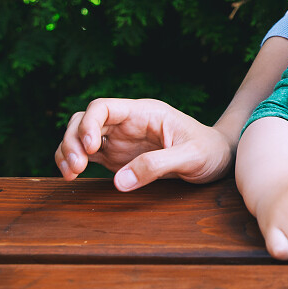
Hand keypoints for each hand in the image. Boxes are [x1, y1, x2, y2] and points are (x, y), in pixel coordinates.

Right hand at [54, 98, 232, 190]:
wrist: (219, 158)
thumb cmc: (210, 151)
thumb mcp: (191, 157)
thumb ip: (157, 165)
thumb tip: (119, 181)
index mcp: (145, 112)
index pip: (104, 107)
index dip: (89, 124)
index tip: (91, 148)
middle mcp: (128, 122)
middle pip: (85, 120)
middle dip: (73, 140)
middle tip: (77, 167)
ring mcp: (121, 139)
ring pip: (80, 136)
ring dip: (68, 150)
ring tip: (71, 174)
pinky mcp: (118, 156)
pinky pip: (86, 154)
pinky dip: (73, 161)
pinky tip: (71, 175)